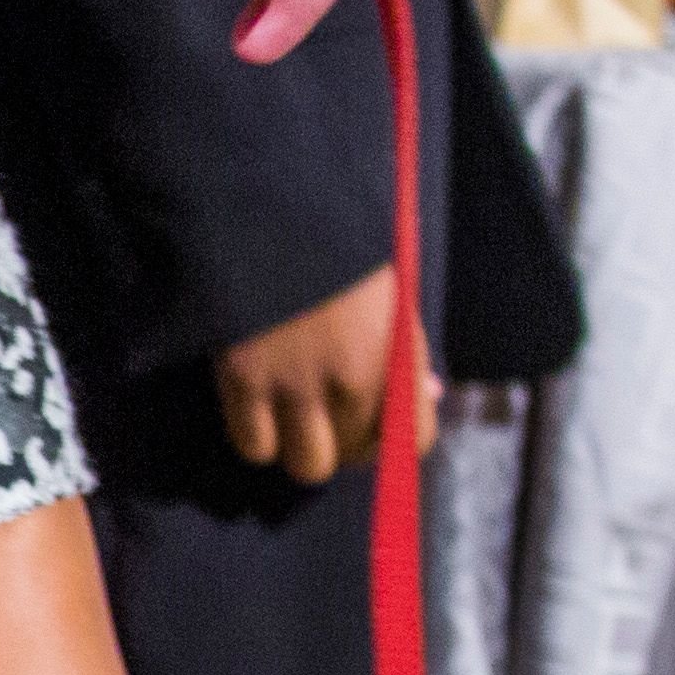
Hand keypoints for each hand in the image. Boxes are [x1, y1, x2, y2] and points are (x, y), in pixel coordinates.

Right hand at [218, 265, 433, 486]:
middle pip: (352, 456)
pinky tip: (256, 410)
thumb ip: (408, 351)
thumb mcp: (392, 293)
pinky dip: (257, 438)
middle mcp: (352, 382)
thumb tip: (429, 395)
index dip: (392, 442)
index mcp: (396, 356)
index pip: (412, 439)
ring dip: (299, 449)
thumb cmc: (339, 248)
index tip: (374, 429)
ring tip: (288, 419)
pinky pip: (254, 446)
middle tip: (323, 416)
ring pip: (306, 466)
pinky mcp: (245, 383)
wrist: (273, 208)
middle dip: (340, 443)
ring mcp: (296, 386)